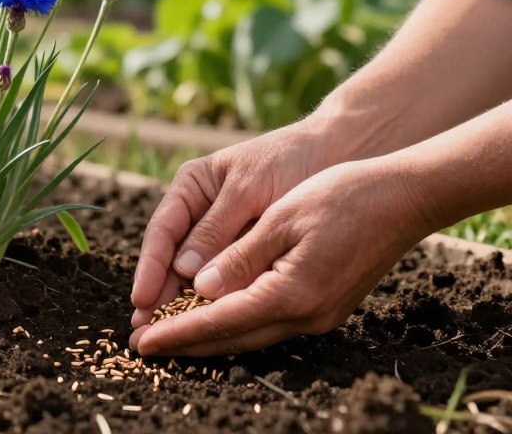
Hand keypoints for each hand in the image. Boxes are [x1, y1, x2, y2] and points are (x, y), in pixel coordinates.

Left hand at [129, 159, 429, 355]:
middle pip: (232, 339)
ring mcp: (318, 315)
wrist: (402, 199)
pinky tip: (214, 315)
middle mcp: (305, 315)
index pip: (218, 322)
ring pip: (250, 335)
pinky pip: (268, 323)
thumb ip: (239, 258)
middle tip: (142, 345)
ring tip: (168, 333)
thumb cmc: (341, 197)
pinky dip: (235, 323)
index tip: (141, 340)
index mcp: (290, 293)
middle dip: (185, 343)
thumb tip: (200, 290)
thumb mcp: (282, 219)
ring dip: (207, 336)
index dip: (176, 332)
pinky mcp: (324, 306)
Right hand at [130, 119, 336, 327]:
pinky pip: (226, 281)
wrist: (336, 155)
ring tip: (164, 337)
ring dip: (180, 305)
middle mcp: (199, 215)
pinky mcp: (246, 254)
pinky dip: (215, 302)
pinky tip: (206, 327)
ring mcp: (222, 236)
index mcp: (190, 188)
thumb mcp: (249, 189)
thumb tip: (185, 272)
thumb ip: (217, 228)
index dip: (151, 268)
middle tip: (144, 330)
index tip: (142, 298)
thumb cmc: (288, 161)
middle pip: (171, 259)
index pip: (162, 231)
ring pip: (195, 275)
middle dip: (159, 294)